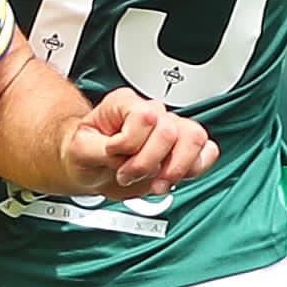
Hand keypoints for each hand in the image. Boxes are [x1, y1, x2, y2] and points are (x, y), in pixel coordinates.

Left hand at [65, 89, 218, 197]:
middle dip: (148, 162)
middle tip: (128, 175)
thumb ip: (97, 151)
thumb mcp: (78, 151)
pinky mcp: (183, 148)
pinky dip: (194, 169)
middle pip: (171, 130)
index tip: (114, 154)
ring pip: (196, 138)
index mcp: (125, 104)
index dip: (129, 143)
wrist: (92, 165)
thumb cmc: (86, 153)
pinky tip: (172, 178)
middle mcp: (152, 112)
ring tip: (156, 183)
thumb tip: (119, 156)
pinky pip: (208, 152)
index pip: (145, 116)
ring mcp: (171, 129)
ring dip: (175, 168)